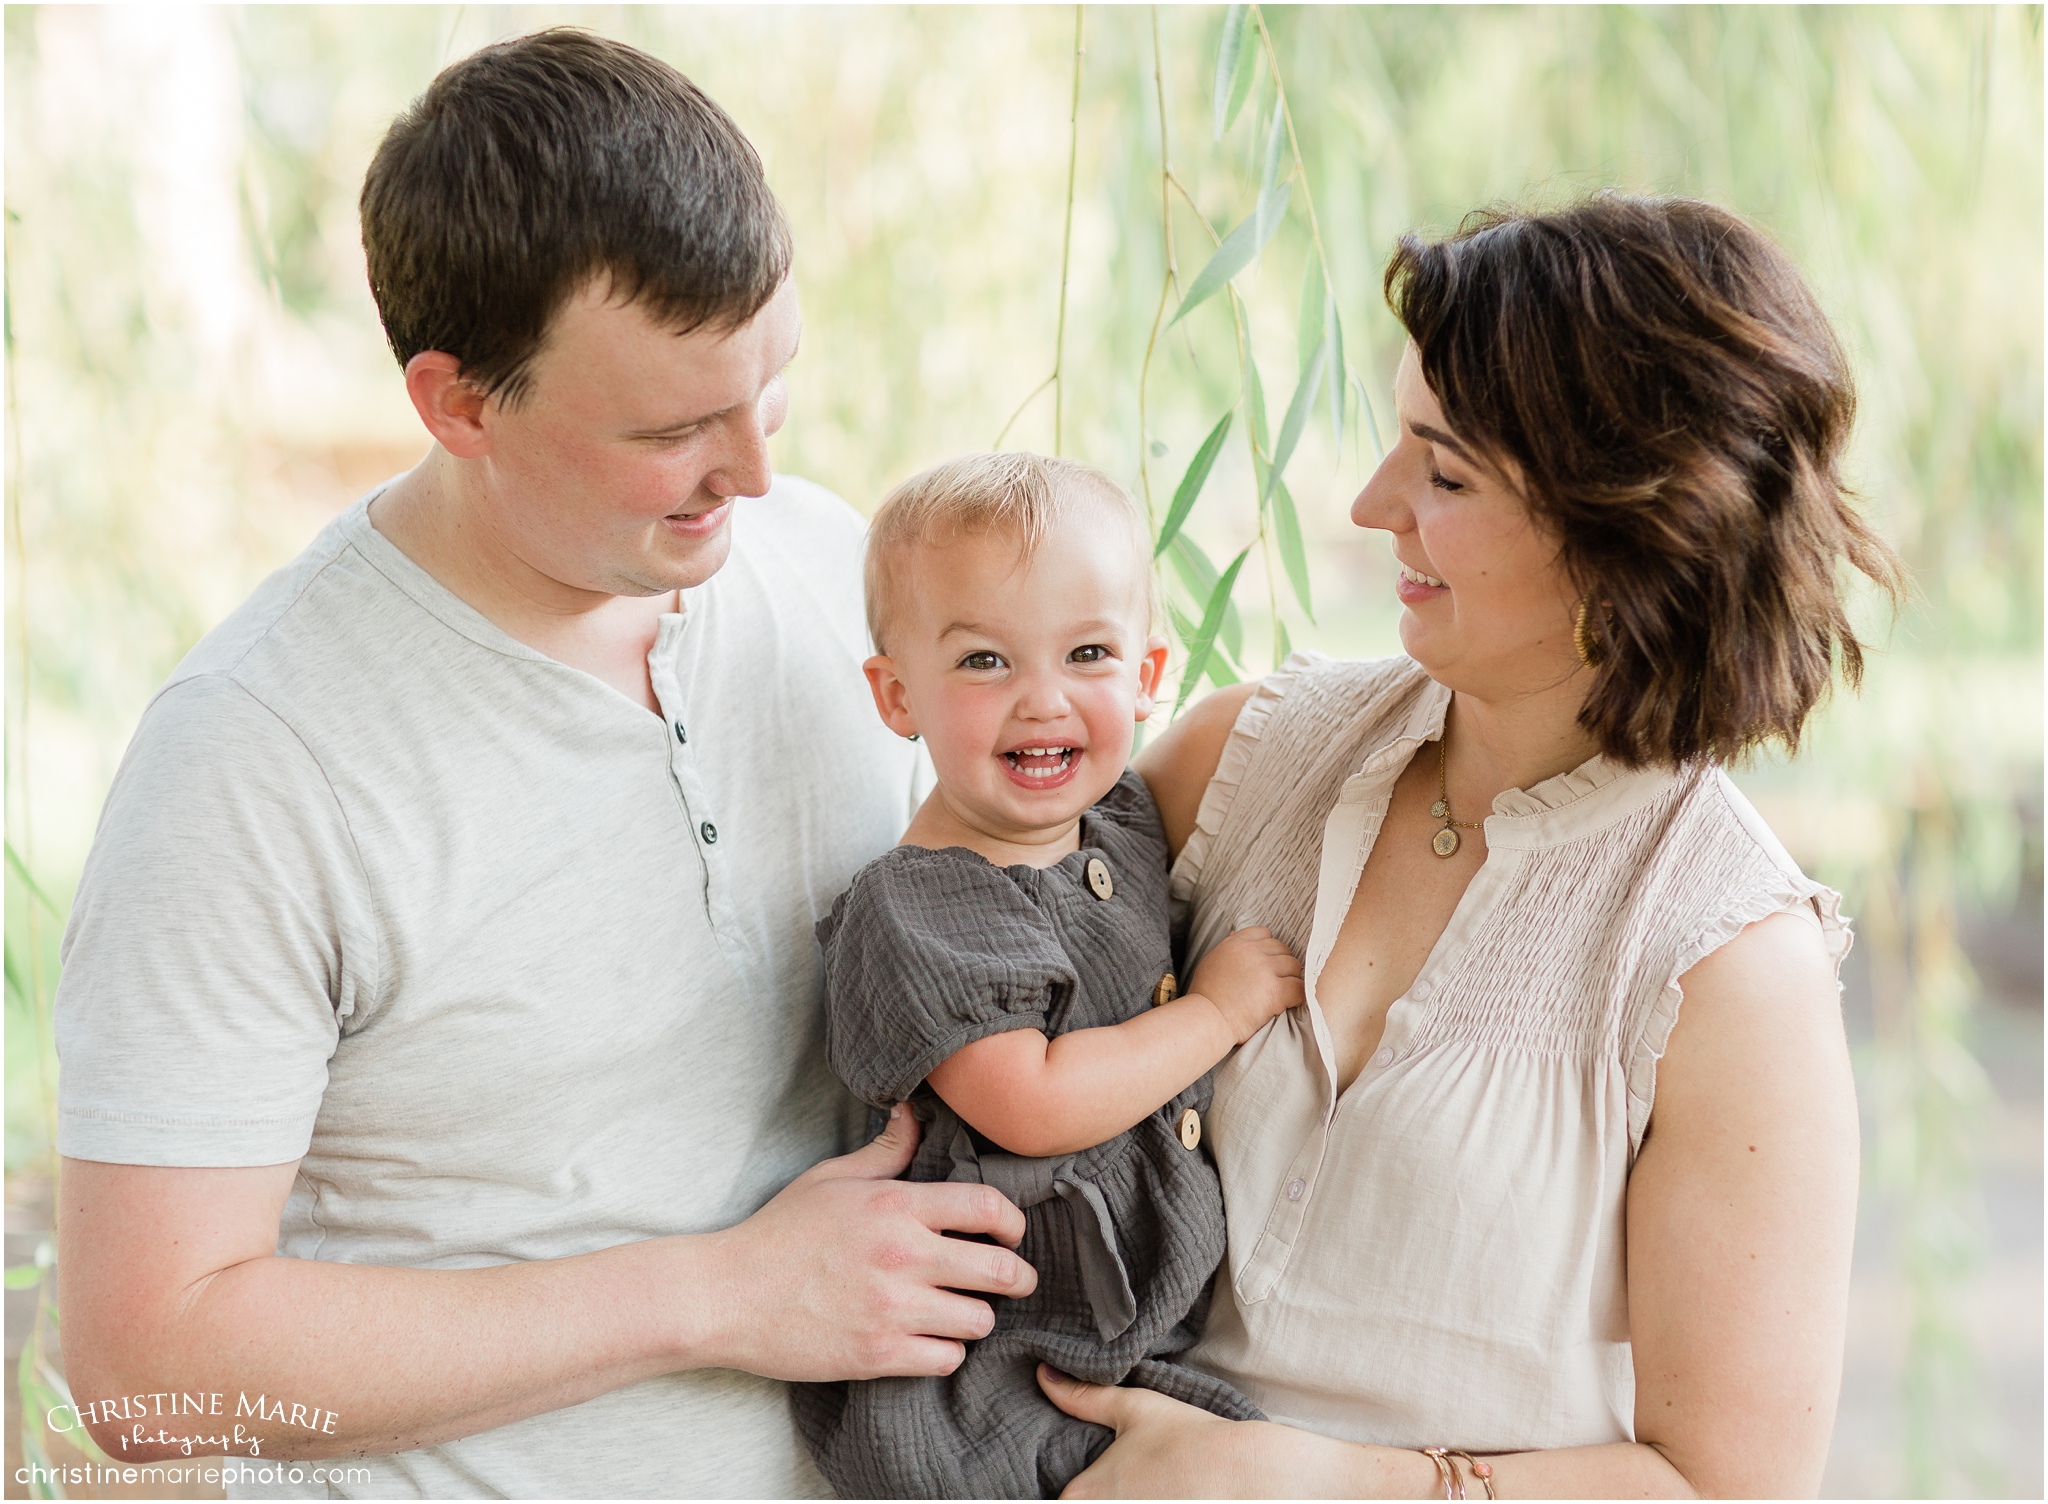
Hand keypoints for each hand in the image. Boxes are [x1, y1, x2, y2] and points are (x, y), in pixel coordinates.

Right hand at [700, 1104, 1037, 1380]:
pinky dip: (945, 1352)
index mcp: (895, 1205)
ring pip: (979, 1320)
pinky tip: (929, 1340)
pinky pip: (946, 1360)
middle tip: (1015, 1281)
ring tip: (962, 1311)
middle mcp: (903, 1255)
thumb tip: (914, 1113)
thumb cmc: (778, 1233)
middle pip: (999, 1270)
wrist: (727, 1295)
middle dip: (1018, 1277)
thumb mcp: (831, 1178)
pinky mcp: (878, 1354)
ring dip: (976, 1317)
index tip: (1012, 1233)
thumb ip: (885, 1151)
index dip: (1013, 1221)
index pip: (987, 1206)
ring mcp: (892, 1308)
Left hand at [1038, 1365, 1372, 1497]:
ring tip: (1149, 1486)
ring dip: (1122, 1498)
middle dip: (1094, 1493)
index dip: (1068, 1489)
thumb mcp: (1135, 1408)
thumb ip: (1083, 1396)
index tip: (1082, 1477)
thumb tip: (1044, 1374)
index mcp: (1081, 1495)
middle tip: (1128, 1476)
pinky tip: (1163, 1494)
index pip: (1056, 1500)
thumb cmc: (1191, 1439)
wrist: (1251, 1475)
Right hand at [1187, 926, 1304, 1043]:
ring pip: (1294, 966)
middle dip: (1282, 965)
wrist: (1207, 1020)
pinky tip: (1289, 1003)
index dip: (1268, 948)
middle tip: (1276, 981)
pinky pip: (1299, 987)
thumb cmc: (1205, 998)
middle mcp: (1251, 952)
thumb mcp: (1212, 962)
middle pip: (1282, 949)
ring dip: (1291, 979)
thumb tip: (1243, 948)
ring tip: (1282, 993)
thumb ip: (1230, 952)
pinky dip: (1297, 996)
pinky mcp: (1276, 990)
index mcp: (1235, 943)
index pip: (1264, 933)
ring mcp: (1265, 969)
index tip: (1266, 963)